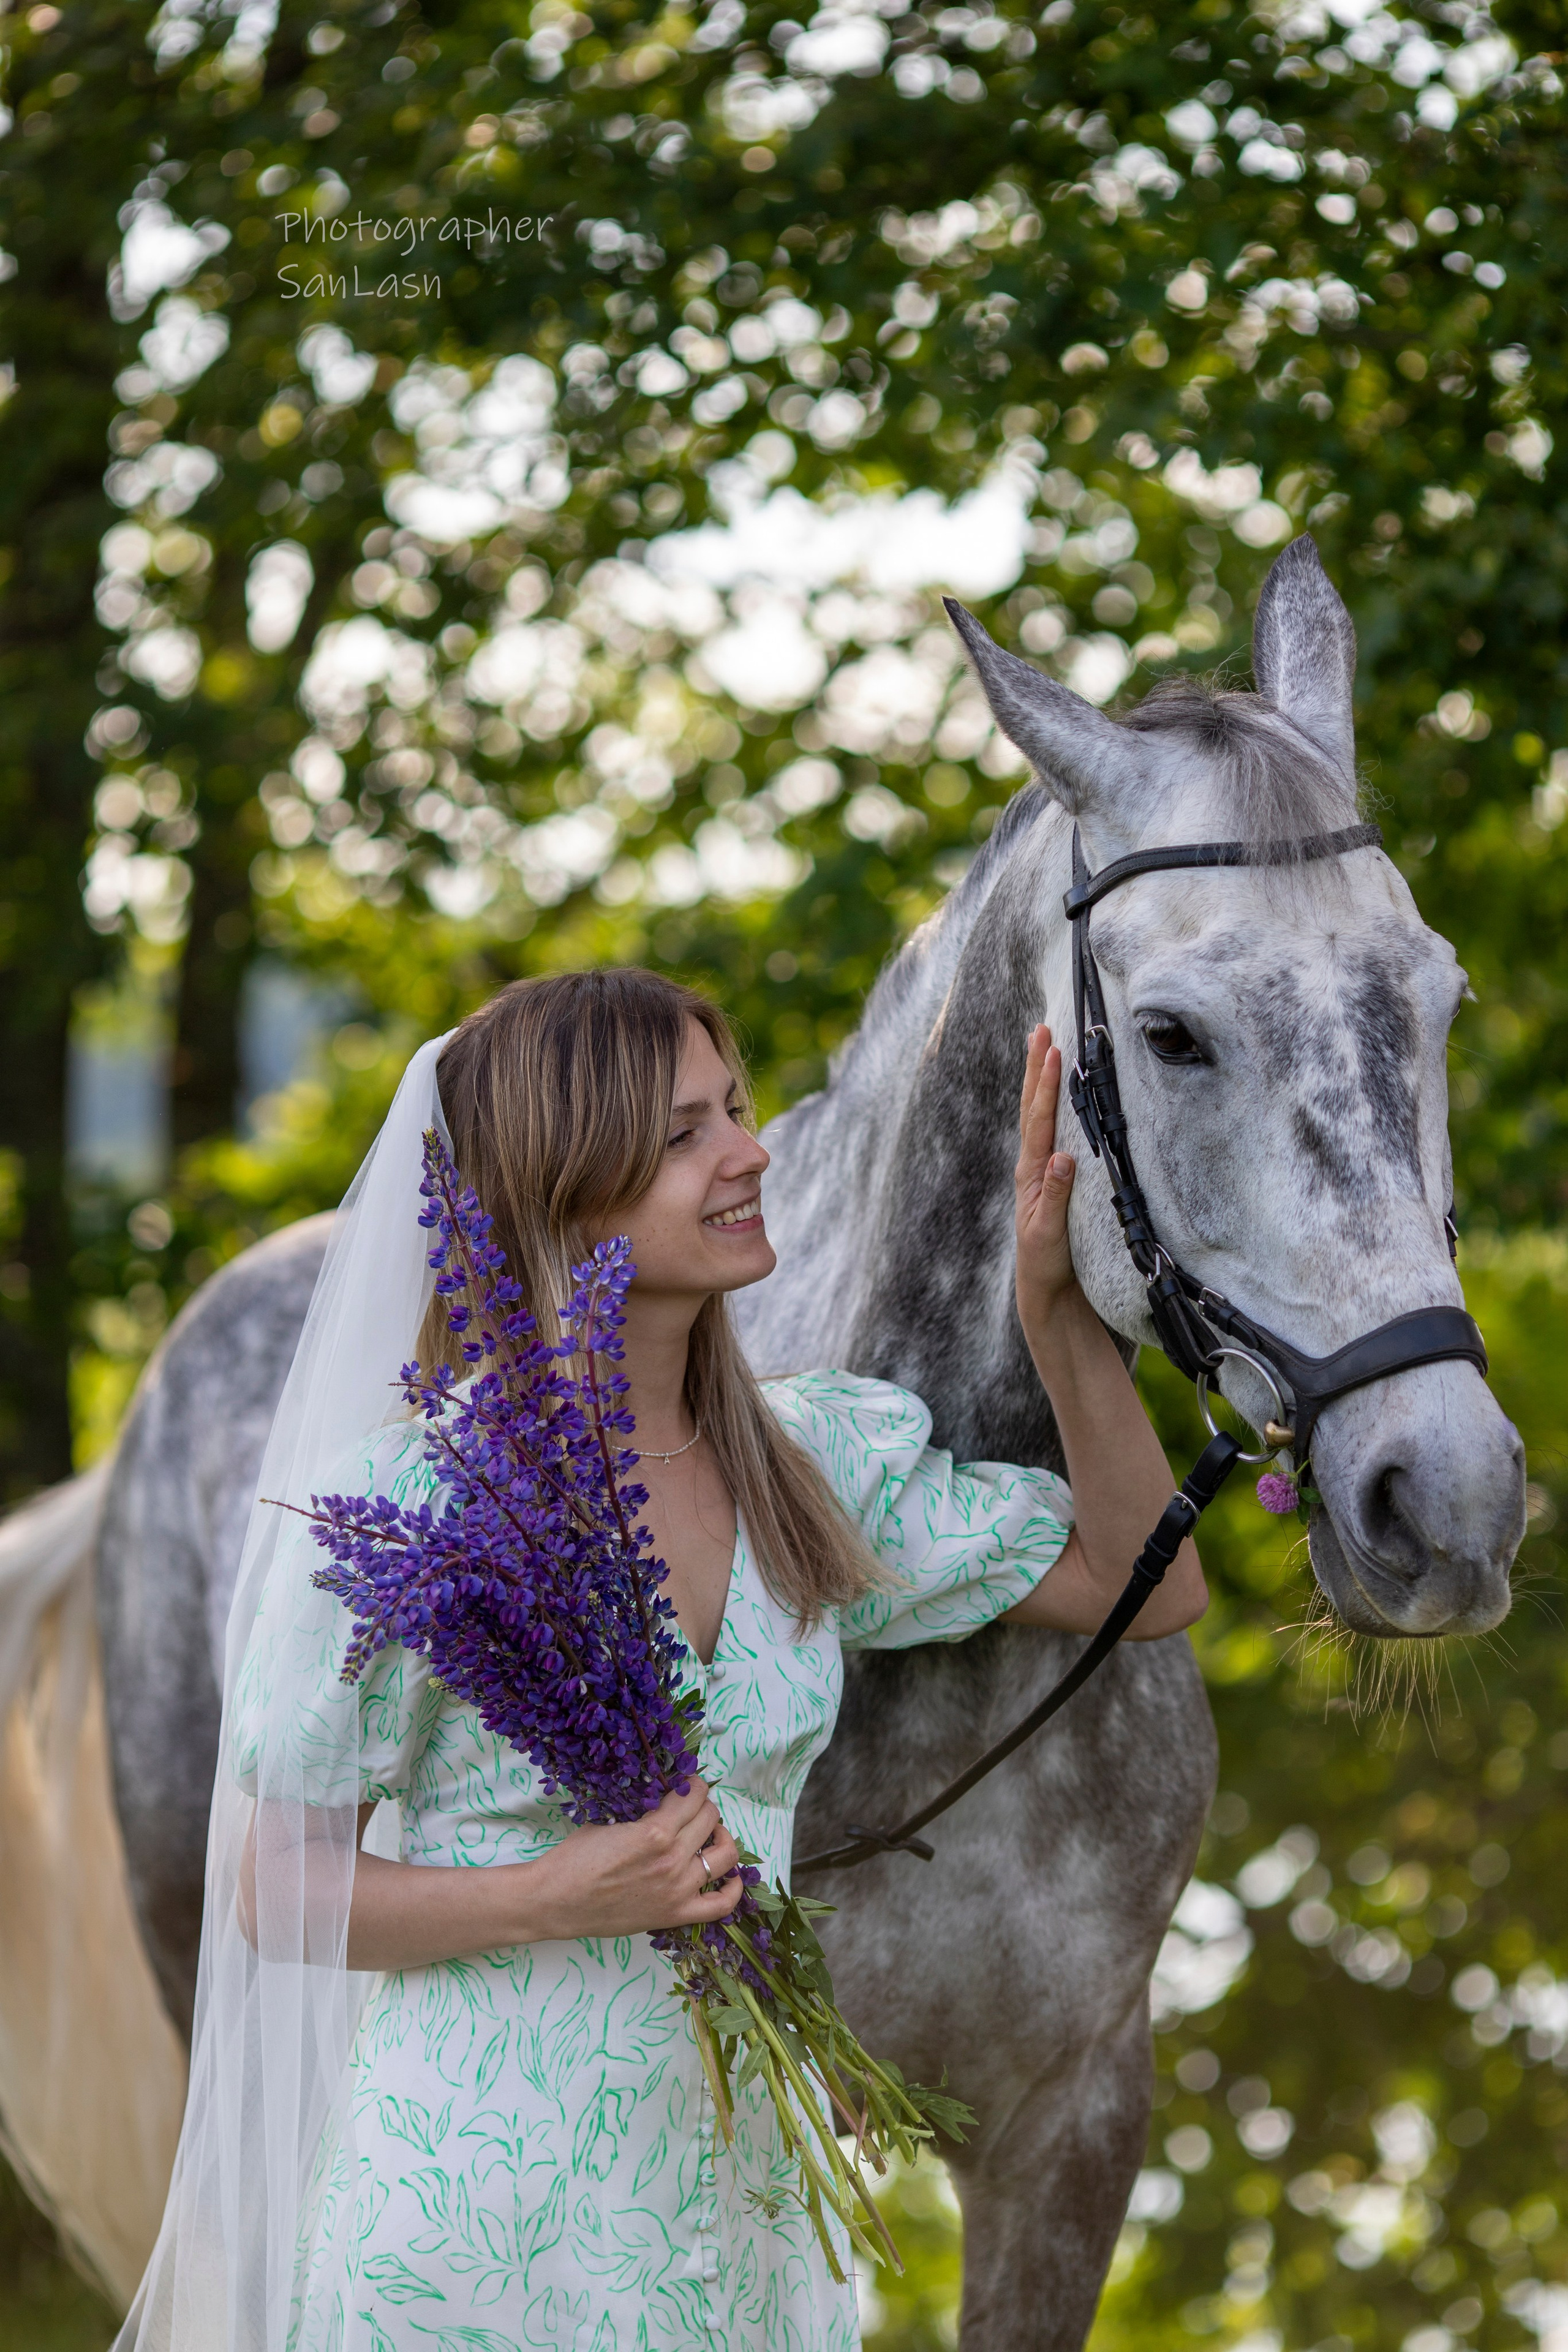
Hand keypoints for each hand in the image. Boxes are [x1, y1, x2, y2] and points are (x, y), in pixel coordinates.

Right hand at [526, 1777, 743, 1940]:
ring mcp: (678, 1890)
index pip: (693, 1796)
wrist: (555, 1901)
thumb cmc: (575, 1858)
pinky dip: (734, 1889)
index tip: (687, 1784)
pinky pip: (721, 1905)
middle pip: (710, 1819)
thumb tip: (667, 1798)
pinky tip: (730, 1875)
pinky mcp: (675, 1915)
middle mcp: (672, 1860)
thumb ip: (643, 1811)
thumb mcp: (610, 1820)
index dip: (693, 1784)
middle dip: (703, 1805)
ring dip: (721, 1837)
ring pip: (725, 1855)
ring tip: (709, 1833)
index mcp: (655, 1832)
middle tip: (690, 1806)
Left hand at [1015, 1024, 1079, 1329]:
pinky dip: (1050, 1105)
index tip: (1051, 1050)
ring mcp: (1039, 1170)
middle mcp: (1032, 1165)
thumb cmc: (1047, 1263)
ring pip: (1037, 1116)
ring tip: (1043, 1046)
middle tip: (1040, 1029)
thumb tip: (1061, 1156)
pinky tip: (1056, 1092)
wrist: (1045, 1290)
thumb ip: (1056, 1195)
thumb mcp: (1050, 1233)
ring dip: (1039, 1081)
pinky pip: (1048, 1131)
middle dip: (1036, 1068)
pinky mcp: (1050, 1179)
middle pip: (1032, 1107)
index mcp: (1031, 1173)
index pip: (1038, 1120)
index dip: (1045, 1084)